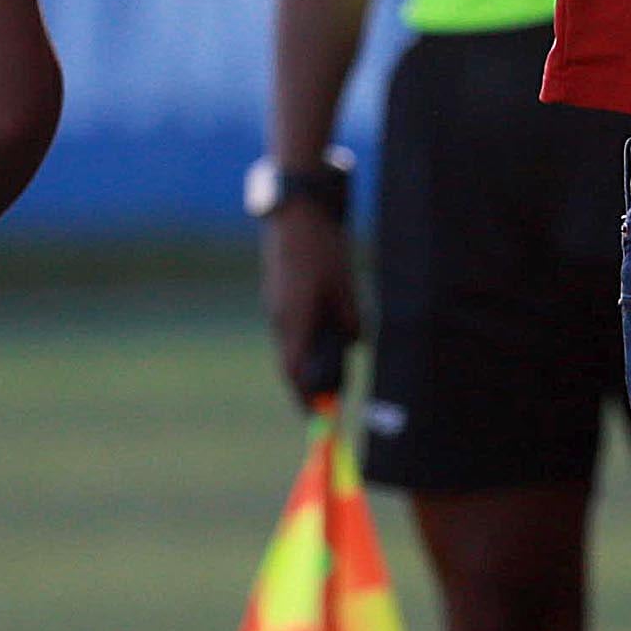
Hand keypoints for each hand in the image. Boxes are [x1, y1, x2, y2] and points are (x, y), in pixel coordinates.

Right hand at [260, 199, 364, 404]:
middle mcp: (280, 318)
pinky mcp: (277, 295)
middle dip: (308, 386)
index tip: (320, 417)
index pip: (295, 373)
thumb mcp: (346, 286)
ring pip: (290, 346)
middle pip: (291, 364)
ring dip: (306, 364)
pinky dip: (304, 342)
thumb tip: (355, 344)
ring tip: (330, 375)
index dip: (306, 399)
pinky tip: (323, 340)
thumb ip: (350, 319)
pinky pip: (290, 329)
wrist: (295, 213)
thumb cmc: (322, 249)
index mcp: (295, 320)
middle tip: (328, 403)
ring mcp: (276, 306)